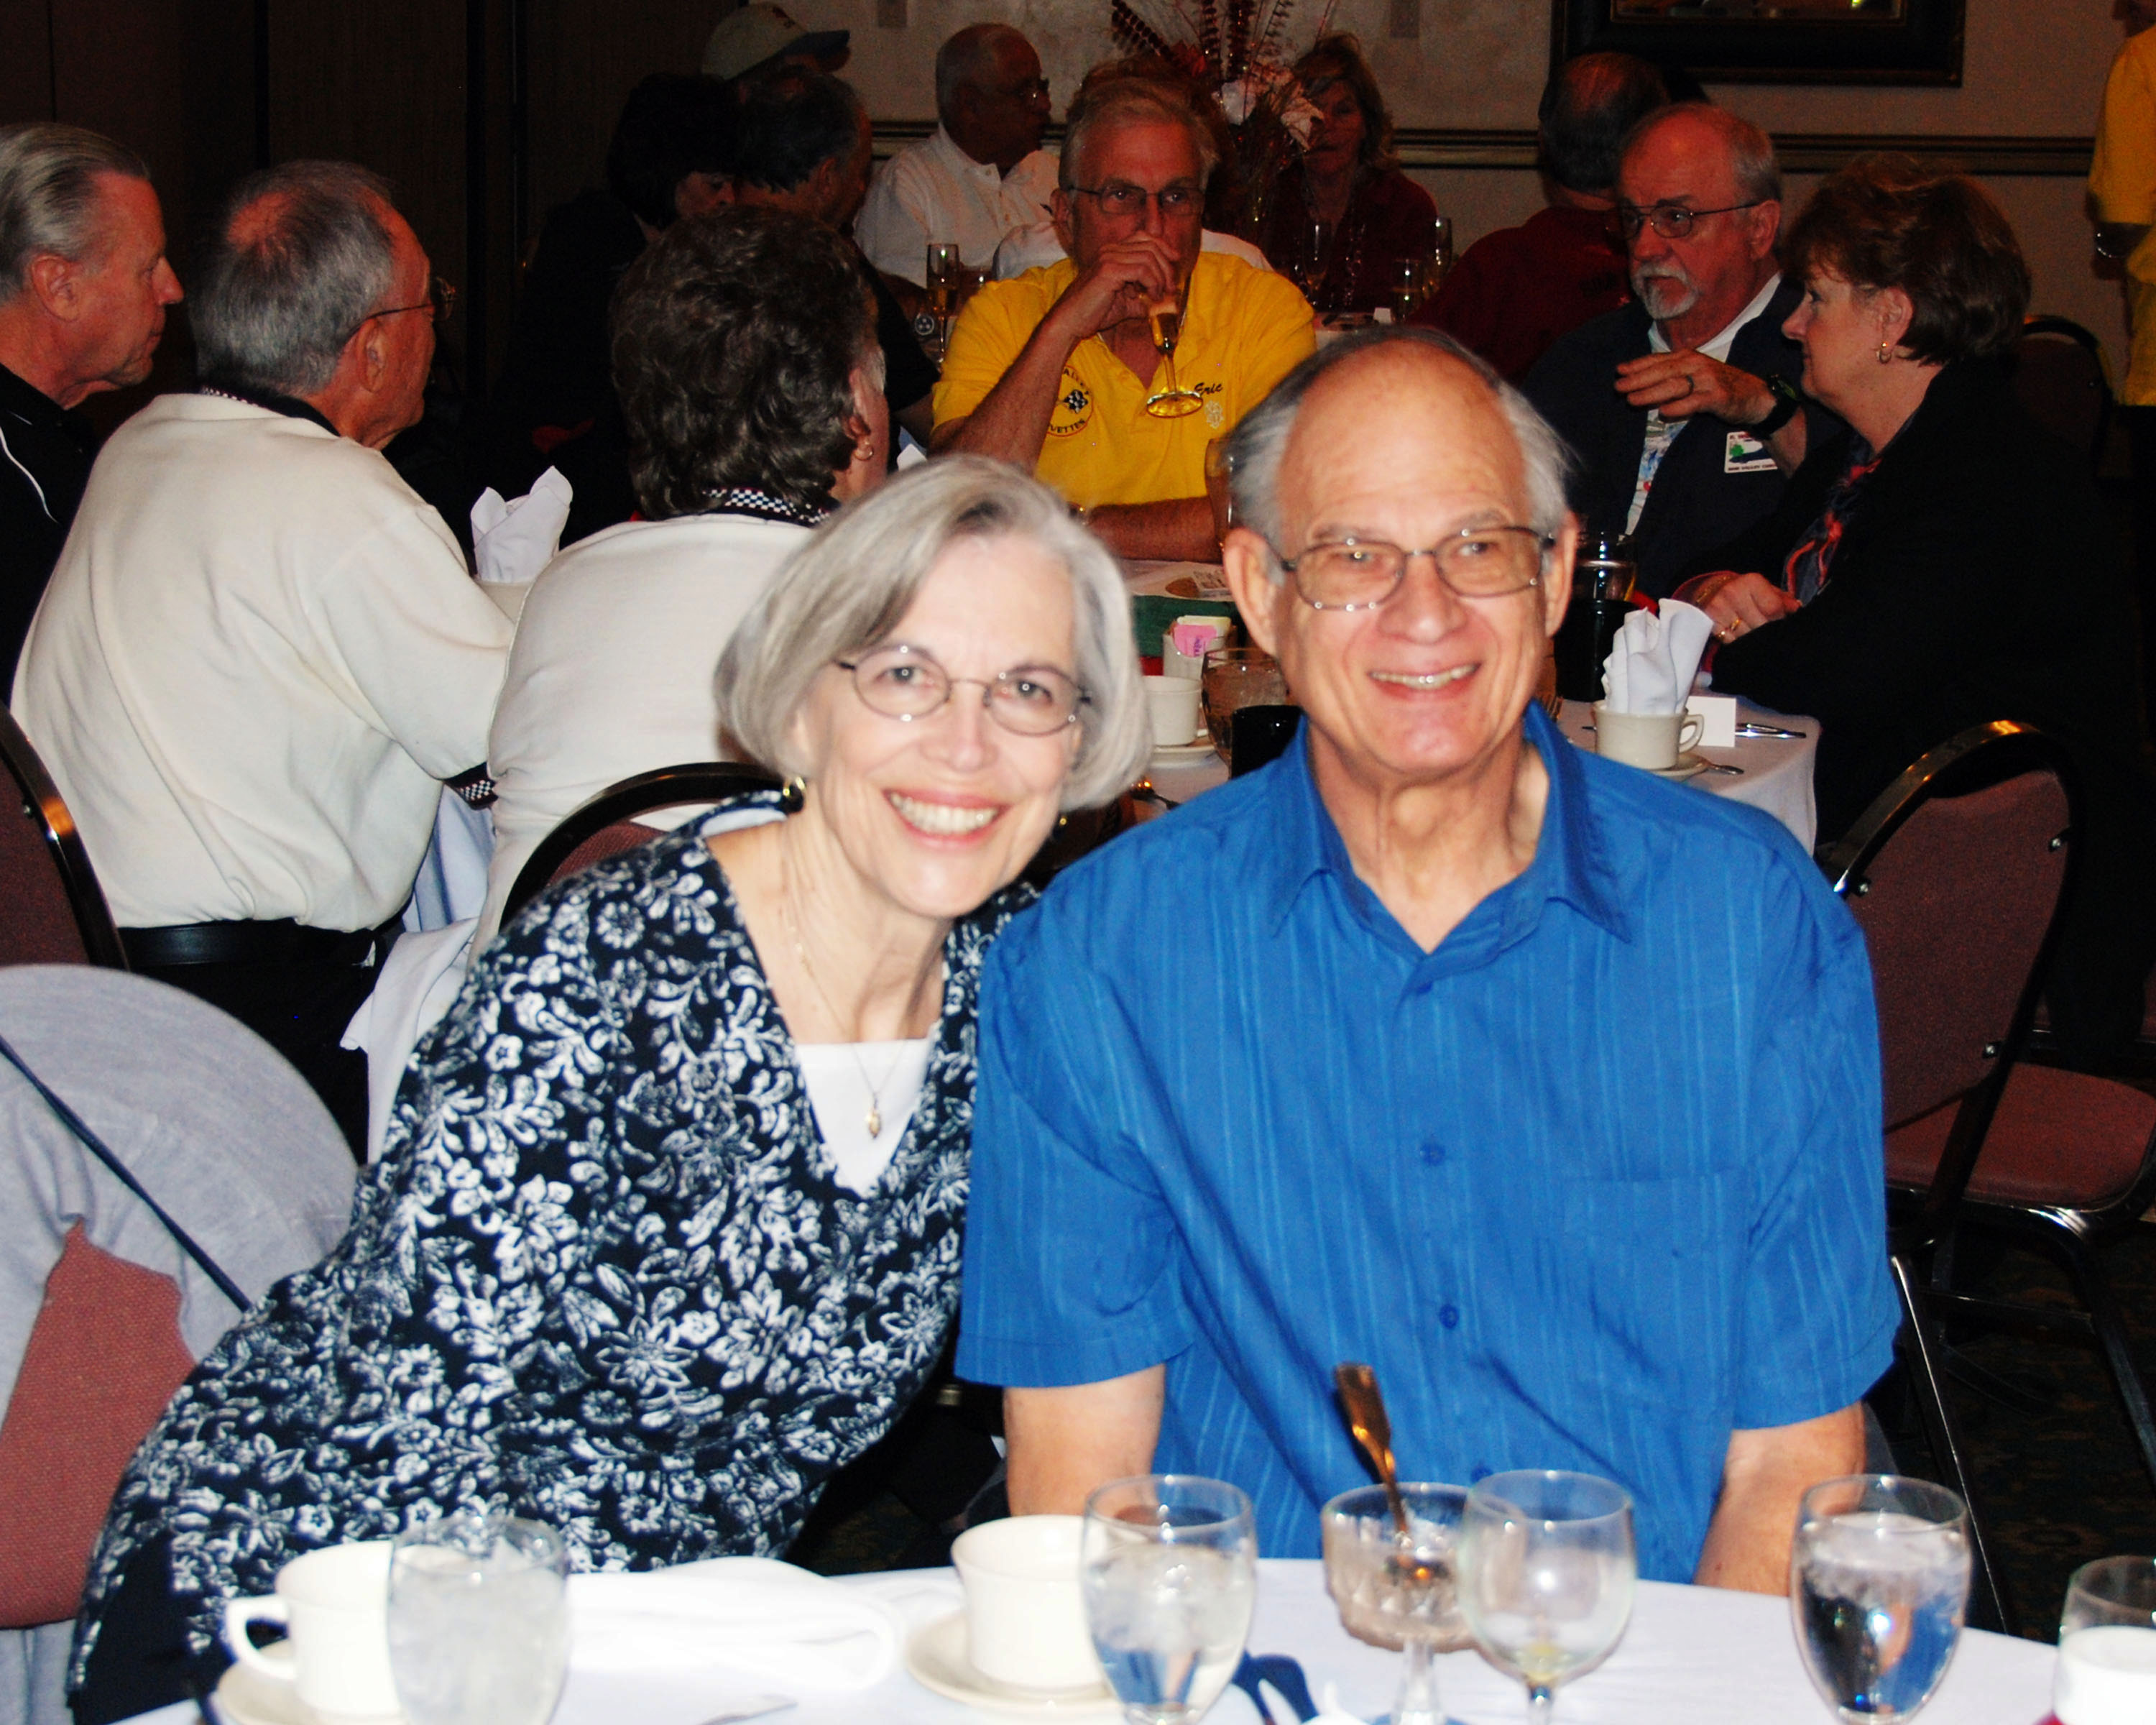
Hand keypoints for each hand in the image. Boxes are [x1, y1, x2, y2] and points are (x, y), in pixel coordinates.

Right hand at [1049, 232, 1182, 341]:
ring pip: (1149, 257)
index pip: (1144, 237)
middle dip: (1166, 267)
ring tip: (1158, 295)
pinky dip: (1152, 283)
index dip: (1163, 246)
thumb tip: (1163, 304)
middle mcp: (1110, 250)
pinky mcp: (1109, 270)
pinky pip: (1142, 270)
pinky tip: (1149, 297)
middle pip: (1151, 245)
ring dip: (1160, 277)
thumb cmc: (1092, 313)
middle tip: (1170, 288)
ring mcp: (1109, 258)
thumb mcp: (1124, 305)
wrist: (1070, 321)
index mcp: (1112, 252)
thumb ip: (1143, 301)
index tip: (1175, 260)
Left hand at [1615, 350, 1776, 426]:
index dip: (1639, 364)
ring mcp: (1708, 380)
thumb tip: (1641, 383)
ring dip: (1651, 393)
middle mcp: (1697, 365)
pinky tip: (1663, 412)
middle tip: (1619, 387)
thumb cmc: (1719, 386)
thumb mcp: (1695, 375)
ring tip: (1632, 399)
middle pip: (1663, 371)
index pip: (1660, 360)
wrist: (1754, 395)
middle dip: (1639, 379)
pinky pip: (1695, 402)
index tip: (1620, 370)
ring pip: (1675, 385)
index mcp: (1690, 357)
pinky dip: (1679, 406)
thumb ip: (1672, 376)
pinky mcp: (1718, 396)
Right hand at [1692, 571, 1798, 641]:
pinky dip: (1738, 641)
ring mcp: (1719, 609)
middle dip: (1768, 630)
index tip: (1781, 620)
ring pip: (1746, 635)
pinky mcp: (1709, 623)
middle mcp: (1733, 593)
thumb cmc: (1743, 590)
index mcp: (1751, 582)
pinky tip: (1740, 634)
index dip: (1781, 618)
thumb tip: (1796, 609)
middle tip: (1768, 628)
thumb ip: (1781, 598)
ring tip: (1753, 630)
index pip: (1773, 608)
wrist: (1709, 590)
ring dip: (1754, 637)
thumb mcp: (1763, 588)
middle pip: (1760, 624)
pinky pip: (1731, 641)